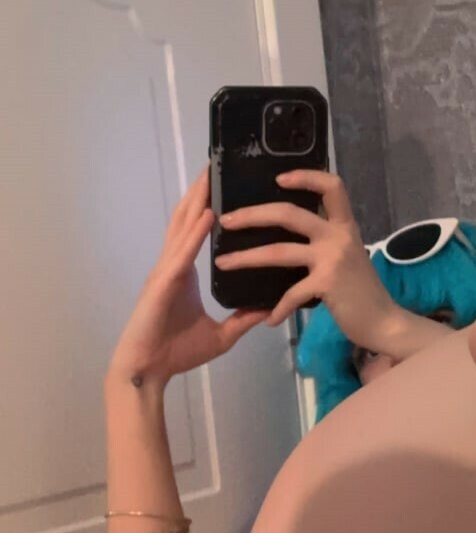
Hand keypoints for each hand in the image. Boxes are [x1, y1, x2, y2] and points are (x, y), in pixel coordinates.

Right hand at [108, 166, 270, 386]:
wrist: (150, 370)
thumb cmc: (177, 352)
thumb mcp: (222, 335)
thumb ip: (243, 320)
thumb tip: (269, 310)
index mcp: (185, 271)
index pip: (198, 231)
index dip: (208, 206)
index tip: (225, 184)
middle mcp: (174, 263)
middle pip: (188, 219)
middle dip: (202, 191)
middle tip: (218, 162)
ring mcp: (166, 270)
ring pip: (182, 227)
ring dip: (198, 200)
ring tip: (212, 175)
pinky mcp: (164, 283)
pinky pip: (182, 254)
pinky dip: (195, 234)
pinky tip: (208, 216)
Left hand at [214, 170, 400, 350]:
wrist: (384, 322)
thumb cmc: (363, 292)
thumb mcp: (349, 257)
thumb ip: (328, 242)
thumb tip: (295, 236)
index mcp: (344, 226)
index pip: (331, 186)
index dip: (306, 177)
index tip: (279, 178)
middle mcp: (338, 236)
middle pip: (289, 214)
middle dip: (252, 215)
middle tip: (226, 220)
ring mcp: (332, 259)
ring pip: (279, 251)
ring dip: (246, 258)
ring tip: (223, 263)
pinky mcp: (327, 284)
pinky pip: (292, 294)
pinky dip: (278, 309)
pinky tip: (269, 319)